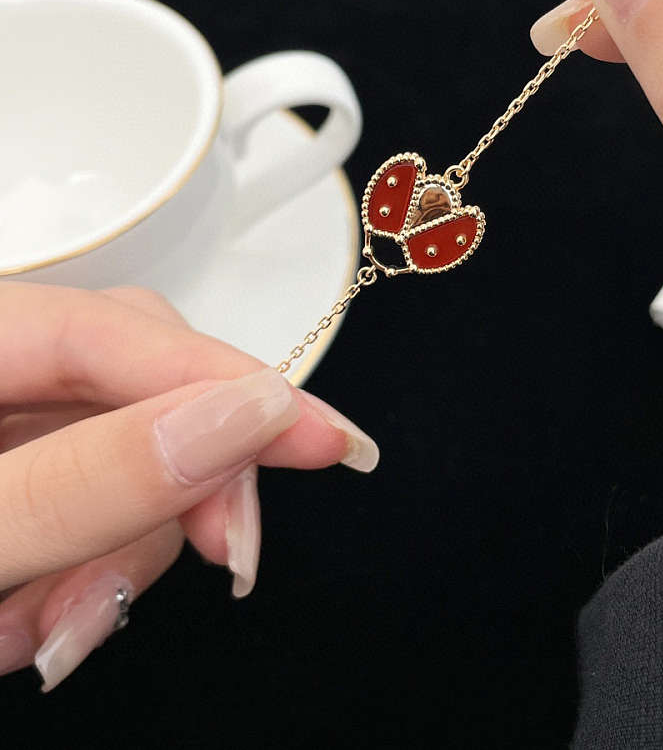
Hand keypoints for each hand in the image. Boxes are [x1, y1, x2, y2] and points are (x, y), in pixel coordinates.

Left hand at [0, 283, 377, 689]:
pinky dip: (91, 573)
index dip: (235, 380)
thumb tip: (250, 415)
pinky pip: (105, 503)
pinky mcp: (31, 476)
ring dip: (120, 558)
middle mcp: (3, 368)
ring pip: (138, 459)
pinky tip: (39, 620)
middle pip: (148, 389)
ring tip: (51, 635)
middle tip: (228, 560)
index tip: (327, 442)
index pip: (128, 329)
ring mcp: (14, 426)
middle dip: (185, 490)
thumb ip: (95, 478)